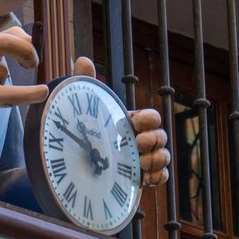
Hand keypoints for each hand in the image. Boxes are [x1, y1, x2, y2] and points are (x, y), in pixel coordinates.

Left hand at [71, 56, 169, 187]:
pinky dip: (157, 177)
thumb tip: (82, 60)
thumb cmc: (83, 133)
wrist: (74, 167)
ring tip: (139, 163)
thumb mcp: (82, 108)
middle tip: (136, 144)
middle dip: (153, 140)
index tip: (135, 122)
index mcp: (132, 122)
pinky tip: (144, 179)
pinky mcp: (142, 178)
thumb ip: (84, 83)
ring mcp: (143, 159)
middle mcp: (141, 139)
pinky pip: (161, 177)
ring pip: (164, 157)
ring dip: (156, 159)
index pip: (152, 117)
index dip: (148, 119)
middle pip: (161, 136)